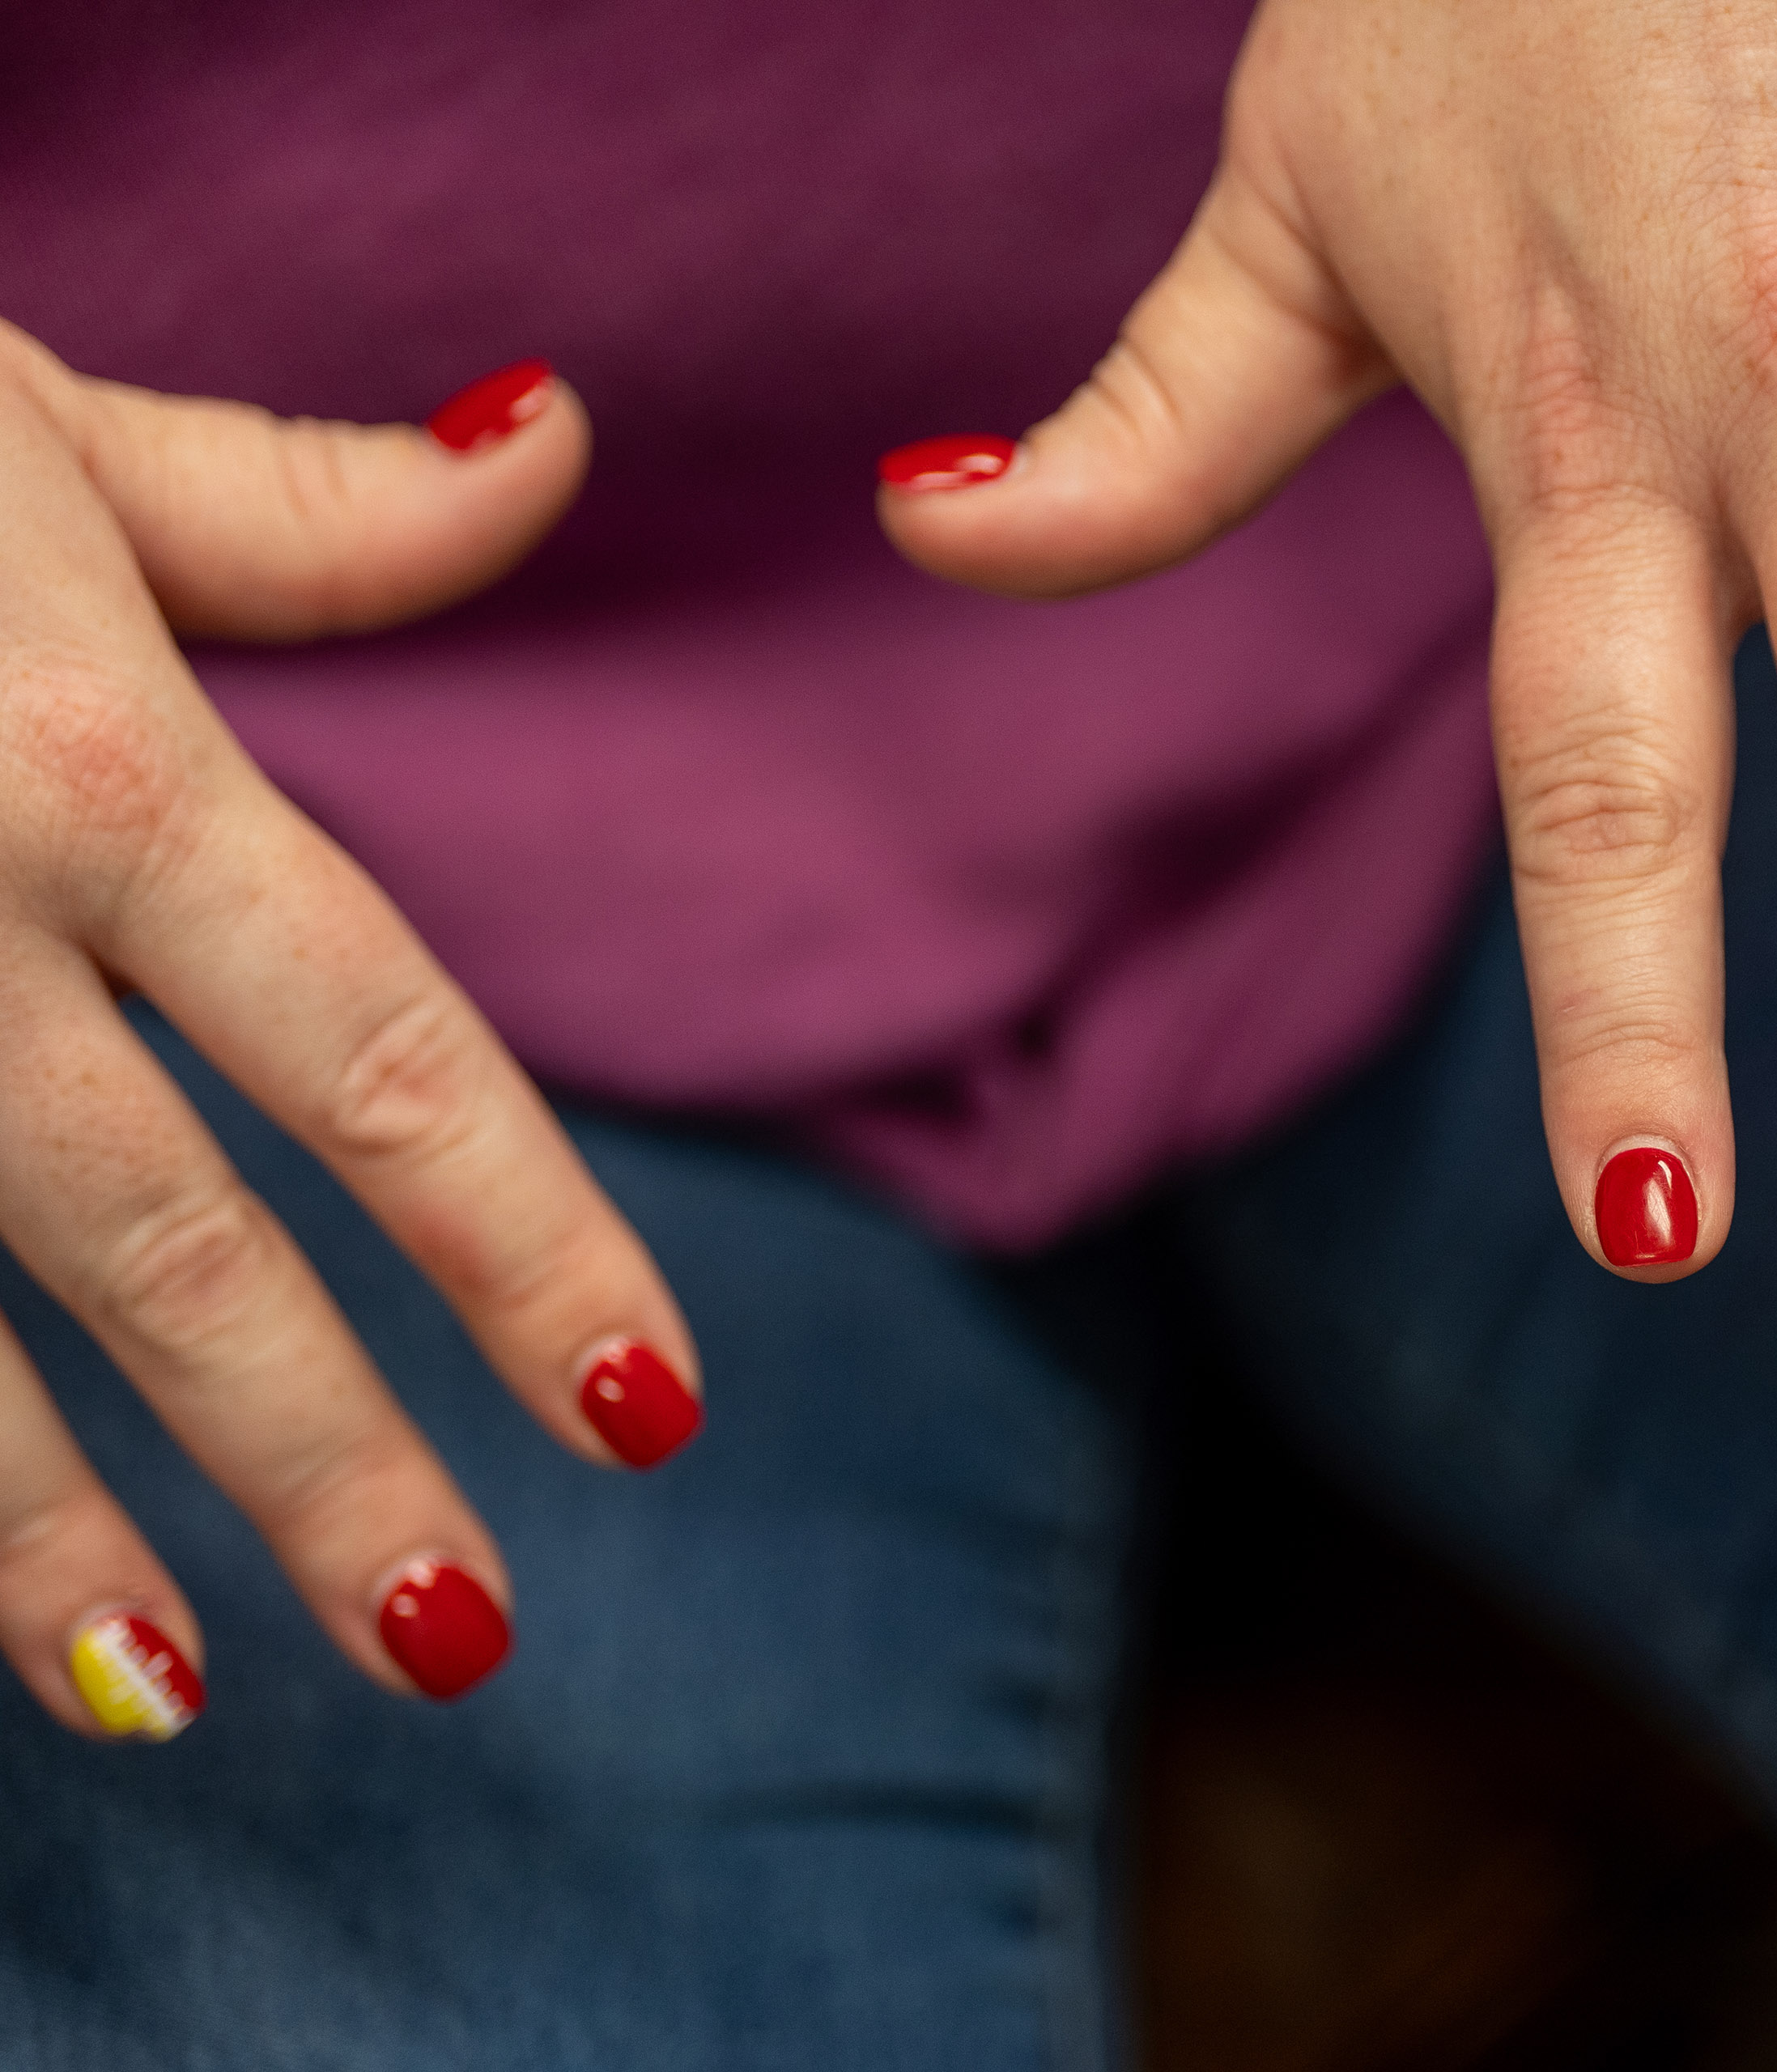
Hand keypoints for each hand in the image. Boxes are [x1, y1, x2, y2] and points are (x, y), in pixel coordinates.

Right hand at [0, 333, 701, 1737]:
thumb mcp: (27, 422)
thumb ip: (303, 507)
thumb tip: (562, 442)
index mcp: (91, 761)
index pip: (376, 1054)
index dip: (528, 1244)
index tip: (651, 1410)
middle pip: (168, 1243)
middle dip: (318, 1455)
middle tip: (464, 1640)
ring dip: (46, 1539)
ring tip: (183, 1700)